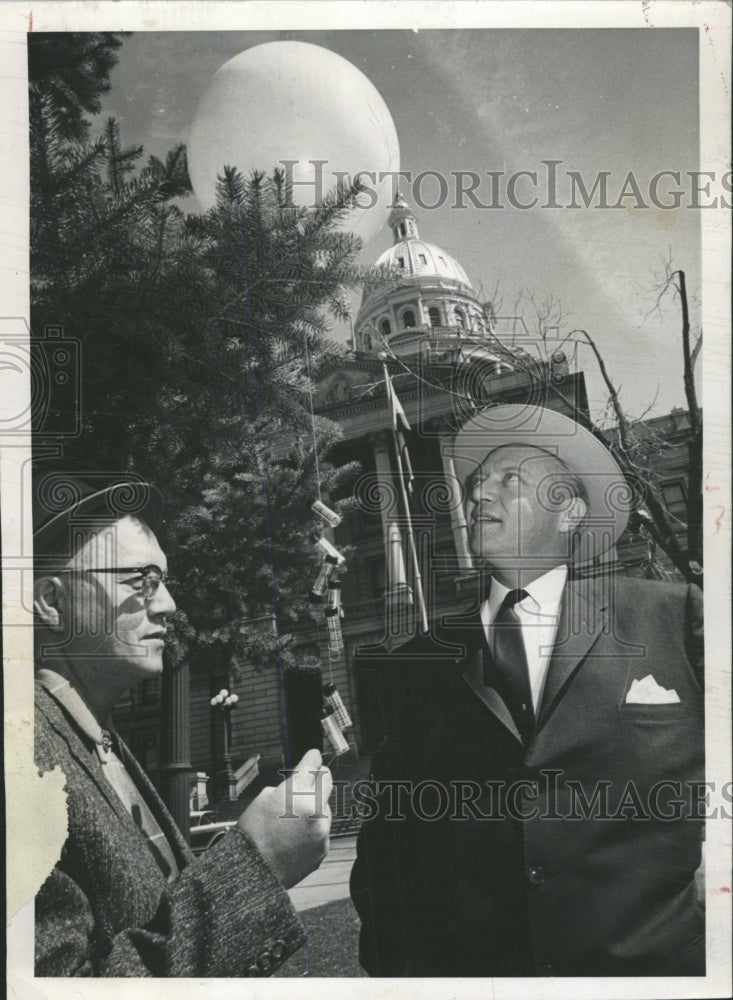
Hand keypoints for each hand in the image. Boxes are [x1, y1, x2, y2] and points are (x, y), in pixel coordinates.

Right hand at [238, 748, 332, 888]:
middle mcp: (314, 809)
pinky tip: (295, 836)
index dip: (312, 758)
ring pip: (325, 807)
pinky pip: (322, 829)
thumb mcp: (263, 798)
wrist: (254, 872)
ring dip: (315, 807)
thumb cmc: (253, 835)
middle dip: (319, 777)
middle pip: (327, 780)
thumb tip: (300, 781)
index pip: (312, 764)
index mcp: (297, 792)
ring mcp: (321, 829)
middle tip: (311, 778)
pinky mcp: (323, 847)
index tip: (313, 756)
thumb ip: (286, 786)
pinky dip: (313, 828)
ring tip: (293, 819)